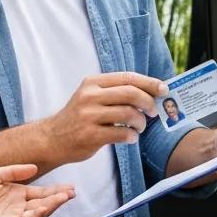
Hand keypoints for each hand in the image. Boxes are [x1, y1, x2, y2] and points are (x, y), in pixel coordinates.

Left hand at [0, 164, 74, 216]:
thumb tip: (34, 168)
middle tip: (71, 194)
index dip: (55, 190)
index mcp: (17, 192)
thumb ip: (14, 171)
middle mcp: (19, 206)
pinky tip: (44, 209)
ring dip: (50, 207)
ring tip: (63, 199)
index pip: (41, 192)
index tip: (70, 187)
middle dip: (58, 199)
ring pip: (37, 214)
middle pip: (43, 203)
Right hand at [38, 72, 165, 164]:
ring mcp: (89, 116)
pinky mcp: (90, 135)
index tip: (164, 89)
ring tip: (140, 127)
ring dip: (141, 122)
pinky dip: (132, 136)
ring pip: (128, 113)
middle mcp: (89, 96)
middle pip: (130, 93)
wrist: (52, 139)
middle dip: (148, 102)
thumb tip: (149, 93)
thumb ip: (114, 93)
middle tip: (154, 112)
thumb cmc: (78, 117)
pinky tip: (130, 137)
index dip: (149, 83)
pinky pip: (121, 133)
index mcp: (92, 83)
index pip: (127, 77)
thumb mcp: (91, 97)